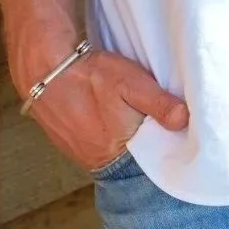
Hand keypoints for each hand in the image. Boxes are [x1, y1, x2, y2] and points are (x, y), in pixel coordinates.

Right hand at [21, 47, 188, 172]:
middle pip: (129, 158)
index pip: (148, 160)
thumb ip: (158, 104)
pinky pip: (93, 143)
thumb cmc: (90, 76)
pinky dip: (104, 133)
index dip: (162, 146)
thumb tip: (184, 121)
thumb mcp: (131, 83)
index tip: (176, 133)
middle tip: (155, 120)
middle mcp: (95, 161)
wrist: (45, 67)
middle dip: (143, 142)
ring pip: (111, 150)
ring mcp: (78, 153)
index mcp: (114, 153)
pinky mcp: (67, 141)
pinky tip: (108, 116)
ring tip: (131, 116)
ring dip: (122, 137)